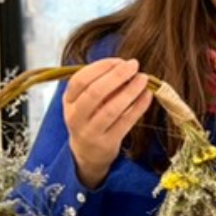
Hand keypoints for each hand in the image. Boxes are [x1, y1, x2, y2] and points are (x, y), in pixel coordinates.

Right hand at [63, 57, 152, 188]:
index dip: (101, 67)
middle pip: (94, 93)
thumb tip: (125, 67)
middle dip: (116, 76)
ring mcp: (90, 132)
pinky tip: (147, 95)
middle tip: (134, 65)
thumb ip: (100, 84)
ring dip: (129, 91)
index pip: (80, 80)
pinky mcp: (107, 143)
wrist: (87, 154)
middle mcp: (75, 117)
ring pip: (111, 109)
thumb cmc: (90, 119)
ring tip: (143, 79)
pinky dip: (138, 107)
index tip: (119, 61)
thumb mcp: (85, 102)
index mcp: (68, 101)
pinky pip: (125, 122)